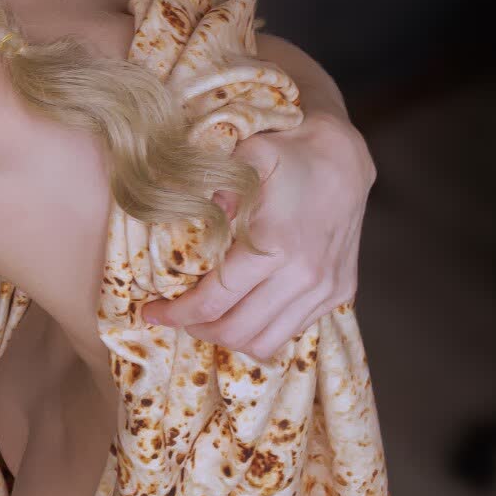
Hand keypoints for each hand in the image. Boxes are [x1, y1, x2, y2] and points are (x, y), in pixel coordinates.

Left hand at [141, 113, 376, 362]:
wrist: (344, 158)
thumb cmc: (286, 153)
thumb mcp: (244, 155)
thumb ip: (210, 183)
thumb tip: (181, 208)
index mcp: (275, 244)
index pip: (215, 300)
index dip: (177, 314)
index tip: (151, 311)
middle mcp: (304, 274)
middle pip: (237, 331)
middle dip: (197, 329)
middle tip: (176, 315)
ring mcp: (325, 288)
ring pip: (265, 342)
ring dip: (228, 337)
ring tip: (206, 318)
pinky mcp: (339, 293)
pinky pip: (291, 331)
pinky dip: (260, 330)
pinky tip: (242, 310)